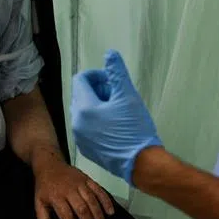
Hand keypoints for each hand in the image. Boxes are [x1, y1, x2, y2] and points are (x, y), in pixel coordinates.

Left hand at [32, 151, 115, 218]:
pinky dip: (106, 200)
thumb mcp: (38, 203)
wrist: (49, 165)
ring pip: (92, 200)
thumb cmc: (44, 188)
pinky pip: (99, 190)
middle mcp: (69, 190)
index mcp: (56, 197)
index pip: (66, 216)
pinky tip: (110, 212)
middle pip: (82, 209)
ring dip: (98, 215)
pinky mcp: (87, 179)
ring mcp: (80, 183)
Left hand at [71, 51, 161, 183]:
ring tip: (117, 111)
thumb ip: (117, 73)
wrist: (141, 163)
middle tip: (117, 95)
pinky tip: (114, 126)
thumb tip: (110, 55)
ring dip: (97, 105)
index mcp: (84, 108)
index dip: (97, 75)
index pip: (81, 80)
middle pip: (81, 94)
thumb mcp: (128, 96)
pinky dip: (96, 121)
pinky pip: (86, 127)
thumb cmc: (135, 130)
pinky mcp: (86, 148)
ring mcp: (80, 137)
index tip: (113, 81)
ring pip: (83, 111)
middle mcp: (76, 123)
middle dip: (98, 90)